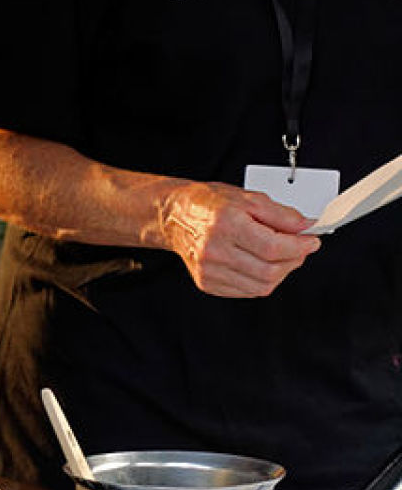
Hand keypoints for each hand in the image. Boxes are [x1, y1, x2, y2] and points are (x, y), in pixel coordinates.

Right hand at [158, 181, 321, 297]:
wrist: (176, 217)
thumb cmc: (210, 204)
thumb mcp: (249, 198)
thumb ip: (282, 214)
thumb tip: (308, 227)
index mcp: (226, 225)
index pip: (273, 248)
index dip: (300, 247)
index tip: (313, 241)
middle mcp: (214, 251)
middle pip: (270, 271)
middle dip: (294, 260)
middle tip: (300, 248)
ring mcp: (209, 271)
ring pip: (261, 286)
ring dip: (280, 273)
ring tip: (281, 257)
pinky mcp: (207, 283)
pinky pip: (247, 291)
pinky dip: (262, 280)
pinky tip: (260, 264)